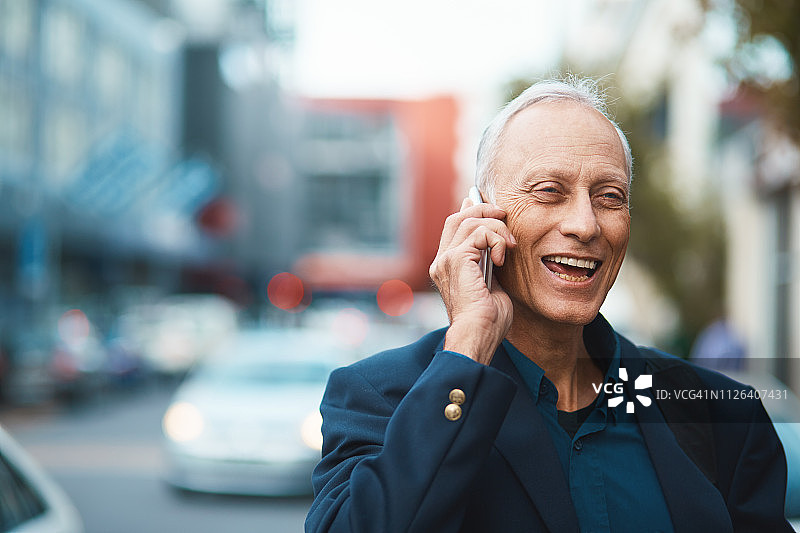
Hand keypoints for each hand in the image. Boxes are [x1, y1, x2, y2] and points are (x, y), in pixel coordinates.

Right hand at [429, 197, 516, 364]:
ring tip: (509, 245)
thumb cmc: (488, 321)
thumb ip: (489, 265)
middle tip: (504, 215)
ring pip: (469, 220)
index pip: (454, 227)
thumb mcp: (491, 286)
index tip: (494, 211)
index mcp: (447, 267)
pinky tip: (501, 258)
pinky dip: (496, 240)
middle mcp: (442, 261)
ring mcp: (446, 259)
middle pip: (457, 217)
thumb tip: (495, 250)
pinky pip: (479, 232)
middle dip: (484, 209)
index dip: (471, 211)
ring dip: (496, 227)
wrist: (478, 335)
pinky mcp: (456, 260)